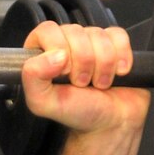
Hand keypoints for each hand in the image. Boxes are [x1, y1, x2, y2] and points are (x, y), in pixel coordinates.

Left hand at [20, 21, 147, 134]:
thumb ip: (32, 78)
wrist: (110, 124)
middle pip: (76, 32)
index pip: (47, 30)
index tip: (65, 73)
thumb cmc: (77, 113)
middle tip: (82, 83)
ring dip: (103, 65)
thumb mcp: (43, 103)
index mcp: (43, 53)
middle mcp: (67, 44)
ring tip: (98, 83)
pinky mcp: (116, 44)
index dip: (59, 49)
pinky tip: (117, 73)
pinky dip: (121, 57)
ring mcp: (92, 43)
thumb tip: (53, 55)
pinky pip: (119, 36)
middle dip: (83, 62)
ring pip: (99, 35)